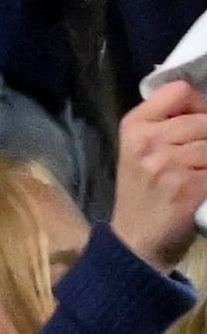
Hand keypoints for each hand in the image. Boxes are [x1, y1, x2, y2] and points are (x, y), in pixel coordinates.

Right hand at [110, 77, 206, 269]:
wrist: (136, 241)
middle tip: (201, 158)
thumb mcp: (139, 151)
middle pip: (205, 119)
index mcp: (134, 126)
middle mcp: (148, 141)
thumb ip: (166, 125)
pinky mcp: (189, 188)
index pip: (180, 92)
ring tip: (201, 172)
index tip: (199, 123)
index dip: (199, 105)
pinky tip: (204, 186)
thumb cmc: (143, 193)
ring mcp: (168, 164)